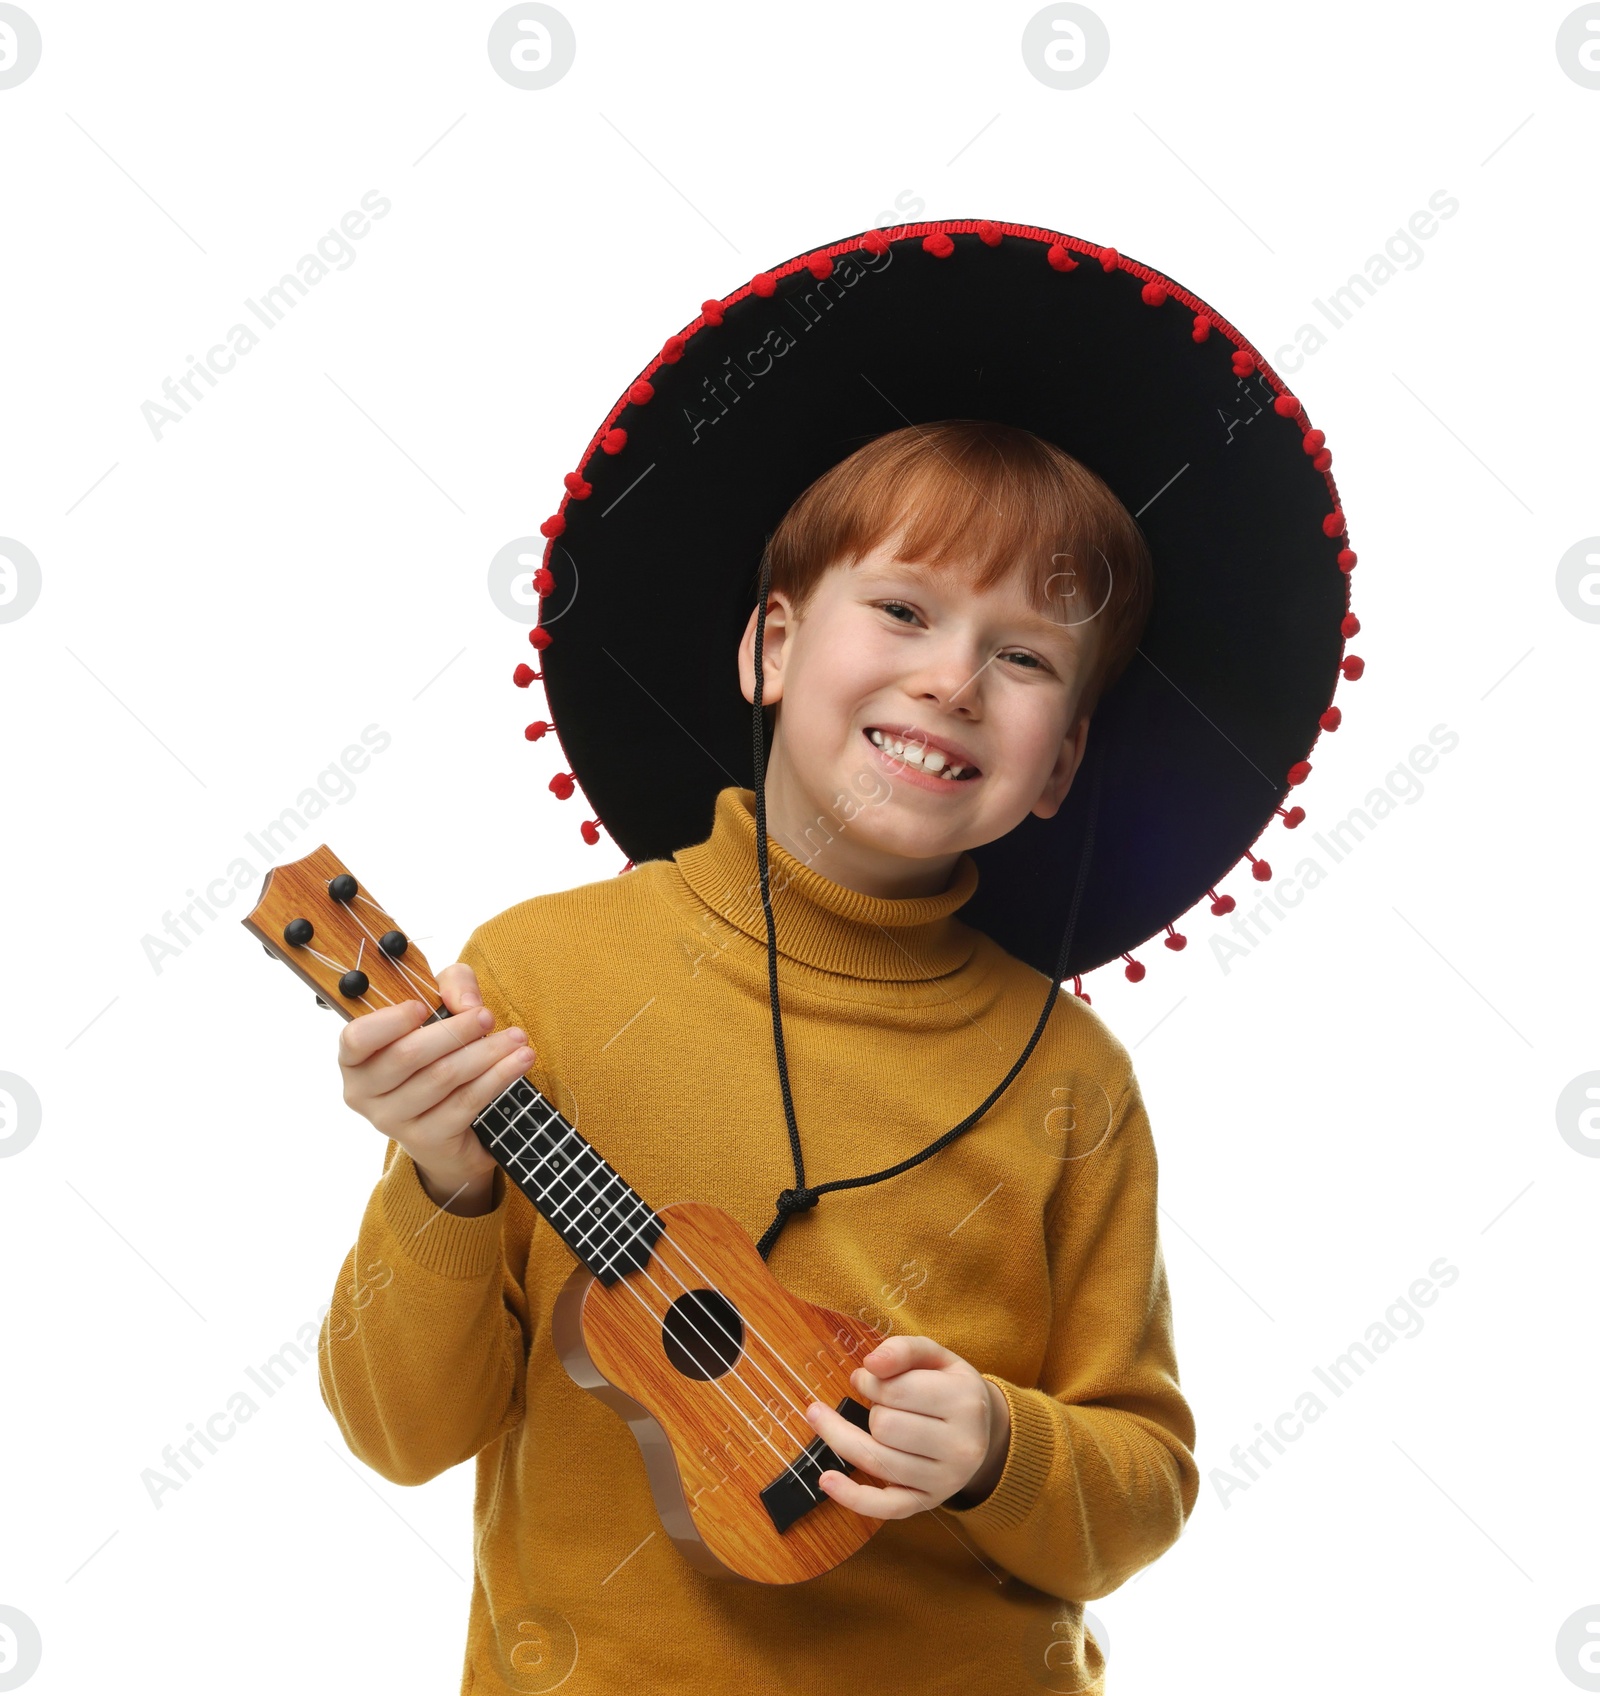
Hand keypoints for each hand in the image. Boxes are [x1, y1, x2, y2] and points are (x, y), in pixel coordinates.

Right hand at [337, 961, 535, 1212]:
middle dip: (455, 1031)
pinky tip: (520, 1060)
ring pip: (442, 1078)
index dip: (388, 1022)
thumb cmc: (436, 1054)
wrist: (449, 1126)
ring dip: (485, 1053)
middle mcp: (364, 1093)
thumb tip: (468, 1004)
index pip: (356, 1038)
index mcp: (355, 1058)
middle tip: (488, 1016)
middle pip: (408, 1055)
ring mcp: (392, 1121)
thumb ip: (451, 986)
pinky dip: (497, 1077)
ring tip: (516, 1037)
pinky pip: (466, 1102)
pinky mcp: (426, 1140)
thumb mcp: (439, 1007)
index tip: (422, 1006)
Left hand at [802, 1334, 1010, 1518]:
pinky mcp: (926, 1503)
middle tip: (877, 1401)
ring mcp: (944, 1480)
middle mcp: (960, 1446)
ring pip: (877, 1460)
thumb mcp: (937, 1357)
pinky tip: (827, 1480)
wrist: (986, 1434)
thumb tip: (871, 1364)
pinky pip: (884, 1506)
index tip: (867, 1376)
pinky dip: (851, 1496)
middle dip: (870, 1408)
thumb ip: (904, 1349)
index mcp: (964, 1402)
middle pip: (884, 1426)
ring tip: (829, 1422)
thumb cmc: (951, 1388)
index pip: (896, 1390)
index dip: (870, 1380)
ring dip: (846, 1437)